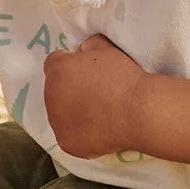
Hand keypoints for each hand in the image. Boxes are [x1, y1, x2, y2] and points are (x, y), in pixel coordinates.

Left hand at [43, 34, 148, 160]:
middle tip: (93, 94)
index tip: (85, 72)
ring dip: (72, 112)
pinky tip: (98, 130)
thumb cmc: (124, 77)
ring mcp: (57, 122)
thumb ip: (91, 46)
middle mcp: (50, 96)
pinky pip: (69, 135)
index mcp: (57, 70)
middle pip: (54, 90)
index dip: (70, 66)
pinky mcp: (66, 143)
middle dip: (68, 90)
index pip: (54, 64)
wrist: (138, 110)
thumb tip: (83, 50)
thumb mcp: (108, 50)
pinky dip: (80, 134)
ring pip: (59, 115)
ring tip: (97, 114)